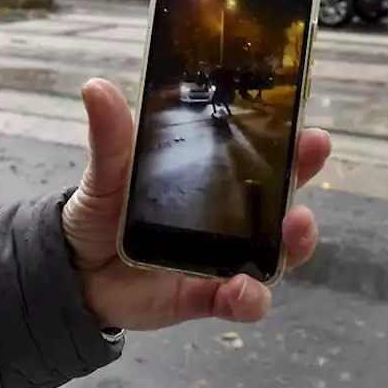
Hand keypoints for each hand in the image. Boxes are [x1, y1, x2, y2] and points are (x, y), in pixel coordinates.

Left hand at [63, 78, 330, 330]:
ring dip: (295, 242)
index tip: (308, 127)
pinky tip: (243, 289)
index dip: (290, 141)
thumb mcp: (106, 174)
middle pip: (280, 198)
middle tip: (313, 156)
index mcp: (211, 179)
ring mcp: (222, 258)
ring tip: (296, 227)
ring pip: (277, 253)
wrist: (74, 272)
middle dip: (305, 177)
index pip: (261, 156)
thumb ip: (111, 138)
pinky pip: (240, 300)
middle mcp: (228, 217)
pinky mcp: (207, 296)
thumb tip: (96, 86)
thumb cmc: (102, 213)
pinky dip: (249, 297)